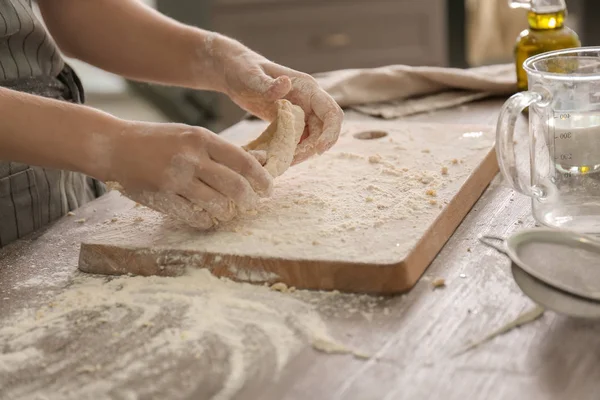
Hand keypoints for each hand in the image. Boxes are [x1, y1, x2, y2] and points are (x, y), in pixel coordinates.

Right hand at [104, 121, 272, 227]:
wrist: (115, 145)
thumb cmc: (159, 140)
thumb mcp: (193, 136)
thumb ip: (225, 150)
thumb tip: (263, 159)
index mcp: (201, 138)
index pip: (243, 161)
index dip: (262, 178)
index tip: (269, 188)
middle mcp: (190, 157)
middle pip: (235, 186)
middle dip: (250, 200)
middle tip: (252, 204)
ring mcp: (175, 179)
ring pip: (217, 204)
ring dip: (229, 212)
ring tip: (229, 211)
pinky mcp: (162, 197)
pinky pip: (194, 216)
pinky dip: (207, 220)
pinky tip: (209, 216)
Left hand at [210, 37, 343, 164]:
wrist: (233, 71)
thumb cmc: (243, 68)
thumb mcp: (252, 76)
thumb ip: (268, 83)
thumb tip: (286, 83)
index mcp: (307, 88)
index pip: (331, 112)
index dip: (330, 132)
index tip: (319, 150)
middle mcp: (309, 100)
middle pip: (324, 130)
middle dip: (313, 148)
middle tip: (291, 160)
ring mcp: (301, 111)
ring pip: (312, 137)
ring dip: (303, 152)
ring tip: (282, 162)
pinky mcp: (291, 121)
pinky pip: (299, 139)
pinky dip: (292, 150)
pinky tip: (277, 157)